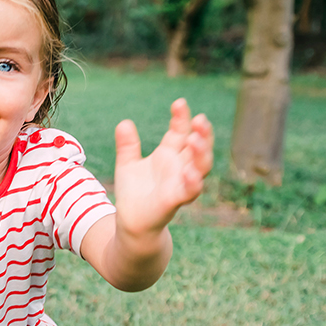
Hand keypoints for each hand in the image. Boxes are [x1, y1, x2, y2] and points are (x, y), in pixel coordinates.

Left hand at [112, 98, 213, 237]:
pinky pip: (190, 191)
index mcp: (169, 155)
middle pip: (197, 147)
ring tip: (195, 139)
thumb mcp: (127, 164)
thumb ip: (127, 146)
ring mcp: (180, 184)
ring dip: (201, 153)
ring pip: (201, 167)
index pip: (180, 132)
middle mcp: (179, 167)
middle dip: (202, 133)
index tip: (179, 103)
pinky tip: (190, 172)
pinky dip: (193, 182)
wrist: (131, 222)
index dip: (182, 118)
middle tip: (200, 119)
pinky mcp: (176, 201)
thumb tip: (123, 123)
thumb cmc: (134, 193)